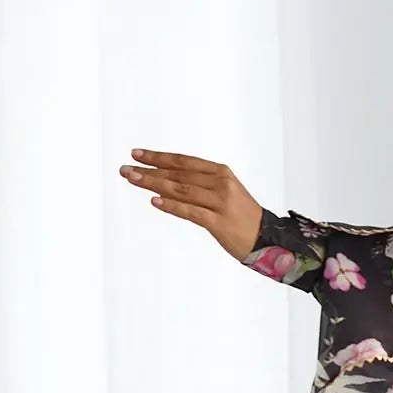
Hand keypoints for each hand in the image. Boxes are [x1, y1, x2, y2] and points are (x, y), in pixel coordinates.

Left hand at [120, 150, 262, 261]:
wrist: (267, 238)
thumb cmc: (241, 216)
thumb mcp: (224, 191)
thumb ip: (198, 184)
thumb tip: (165, 180)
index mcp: (220, 172)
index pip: (183, 161)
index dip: (158, 157)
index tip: (137, 154)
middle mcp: (220, 184)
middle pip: (178, 175)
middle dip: (149, 171)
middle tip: (125, 169)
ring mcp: (221, 203)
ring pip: (181, 190)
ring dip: (154, 184)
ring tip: (133, 180)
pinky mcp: (219, 222)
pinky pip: (191, 212)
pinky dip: (172, 206)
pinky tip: (155, 202)